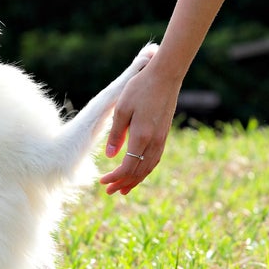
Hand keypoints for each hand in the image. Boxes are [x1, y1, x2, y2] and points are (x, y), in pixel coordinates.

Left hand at [99, 61, 179, 194]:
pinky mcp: (164, 135)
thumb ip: (116, 134)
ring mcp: (161, 140)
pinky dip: (145, 170)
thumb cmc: (140, 88)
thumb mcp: (122, 109)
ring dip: (135, 180)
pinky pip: (154, 160)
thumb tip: (110, 157)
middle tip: (110, 192)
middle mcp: (153, 142)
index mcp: (141, 137)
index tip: (103, 182)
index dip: (115, 178)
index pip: (128, 167)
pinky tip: (139, 172)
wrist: (165, 76)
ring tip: (124, 189)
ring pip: (148, 168)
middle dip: (123, 184)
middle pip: (138, 172)